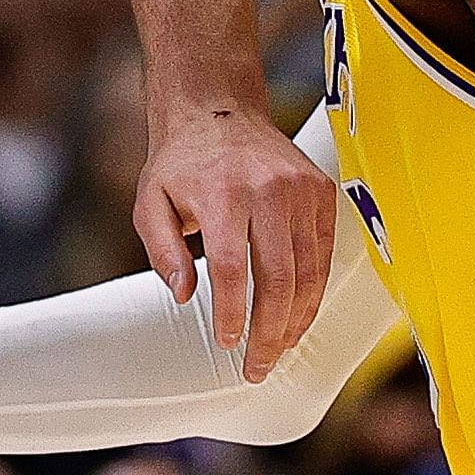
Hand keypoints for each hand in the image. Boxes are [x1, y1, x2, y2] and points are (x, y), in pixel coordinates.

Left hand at [137, 106, 335, 379]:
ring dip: (295, 320)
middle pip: (279, 278)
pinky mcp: (321, 191)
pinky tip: (297, 318)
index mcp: (224, 193)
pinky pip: (323, 253)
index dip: (234, 314)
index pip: (234, 270)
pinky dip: (313, 292)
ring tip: (277, 352)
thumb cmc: (180, 162)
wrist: (218, 107)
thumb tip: (184, 296)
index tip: (227, 345)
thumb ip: (162, 251)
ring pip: (308, 272)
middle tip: (257, 367)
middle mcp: (269, 190)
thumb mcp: (150, 202)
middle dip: (270, 332)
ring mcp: (301, 190)